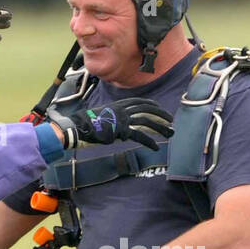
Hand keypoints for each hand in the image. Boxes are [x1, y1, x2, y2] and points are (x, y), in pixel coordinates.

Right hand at [48, 98, 172, 150]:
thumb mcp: (103, 116)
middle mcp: (122, 109)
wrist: (78, 127)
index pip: (139, 102)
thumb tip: (123, 127)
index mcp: (118, 104)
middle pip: (147, 109)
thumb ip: (115, 118)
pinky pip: (139, 136)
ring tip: (169, 134)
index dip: (151, 105)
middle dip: (161, 115)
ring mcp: (122, 119)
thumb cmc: (88, 123)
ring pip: (146, 121)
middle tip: (171, 121)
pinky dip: (149, 141)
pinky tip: (155, 147)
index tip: (159, 108)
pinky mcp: (121, 131)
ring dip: (160, 127)